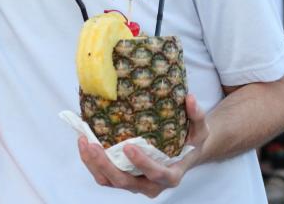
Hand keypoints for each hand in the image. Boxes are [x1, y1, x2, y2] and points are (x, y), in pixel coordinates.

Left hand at [77, 94, 208, 197]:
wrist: (183, 153)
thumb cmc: (190, 141)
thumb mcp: (200, 129)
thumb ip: (196, 115)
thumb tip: (189, 98)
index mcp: (171, 175)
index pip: (157, 175)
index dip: (142, 164)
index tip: (128, 146)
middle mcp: (151, 185)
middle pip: (126, 182)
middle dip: (107, 166)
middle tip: (92, 145)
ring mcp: (135, 184)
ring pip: (110, 182)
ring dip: (94, 164)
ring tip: (84, 141)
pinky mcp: (122, 178)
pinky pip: (103, 176)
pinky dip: (91, 163)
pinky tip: (84, 141)